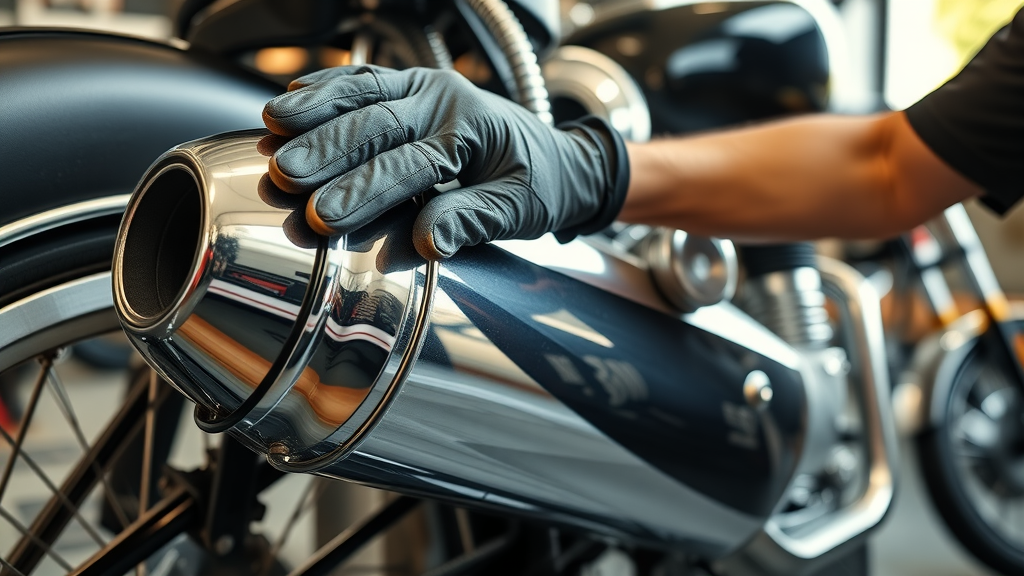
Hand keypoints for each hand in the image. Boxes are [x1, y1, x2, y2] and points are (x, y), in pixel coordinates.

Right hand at [262, 65, 627, 259]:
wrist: (560, 158)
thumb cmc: (539, 186)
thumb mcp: (519, 210)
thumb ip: (473, 222)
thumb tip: (427, 242)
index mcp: (473, 132)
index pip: (412, 162)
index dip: (365, 190)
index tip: (325, 218)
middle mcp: (445, 101)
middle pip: (378, 124)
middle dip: (327, 151)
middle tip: (283, 178)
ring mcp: (425, 88)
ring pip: (364, 91)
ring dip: (316, 110)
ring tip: (270, 129)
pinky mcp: (411, 87)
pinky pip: (364, 81)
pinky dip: (325, 90)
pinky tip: (290, 101)